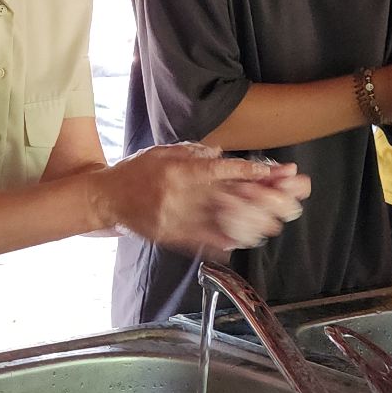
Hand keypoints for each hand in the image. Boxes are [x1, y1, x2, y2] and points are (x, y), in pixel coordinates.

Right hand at [95, 144, 309, 253]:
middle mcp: (178, 195)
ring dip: (249, 223)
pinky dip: (223, 241)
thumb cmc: (136, 171)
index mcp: (178, 170)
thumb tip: (221, 154)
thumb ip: (193, 153)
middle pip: (227, 197)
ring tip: (272, 223)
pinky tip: (241, 240)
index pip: (220, 171)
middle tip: (286, 201)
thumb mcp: (164, 151)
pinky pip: (200, 241)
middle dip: (260, 199)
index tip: (272, 174)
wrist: (105, 197)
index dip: (249, 172)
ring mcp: (174, 218)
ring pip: (218, 223)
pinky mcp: (169, 236)